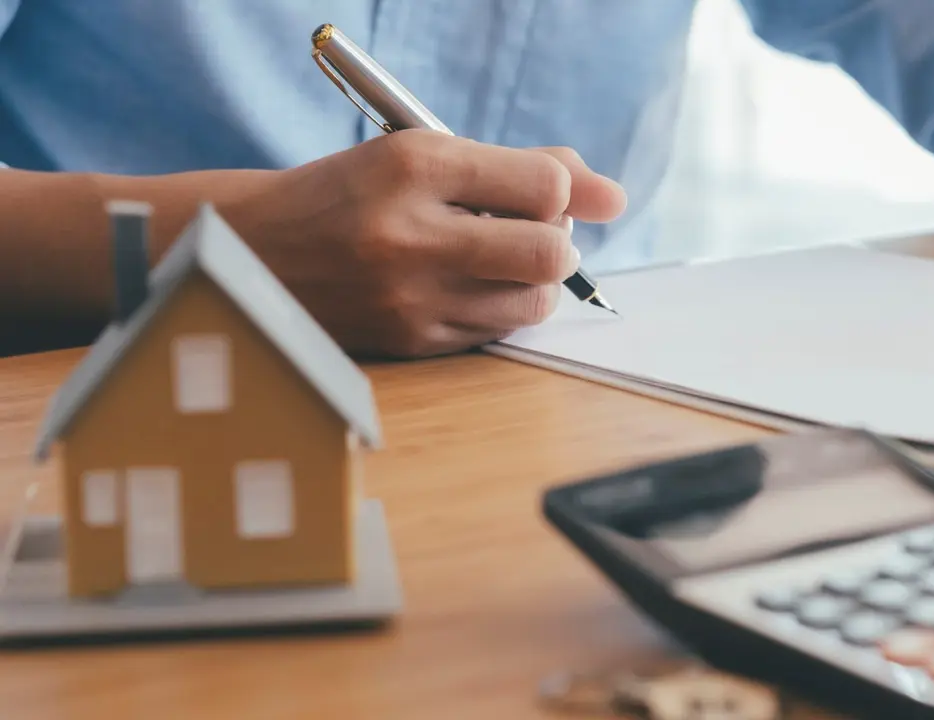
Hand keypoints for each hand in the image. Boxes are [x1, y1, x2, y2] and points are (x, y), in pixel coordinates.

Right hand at [233, 130, 626, 356]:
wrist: (258, 252)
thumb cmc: (357, 195)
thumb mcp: (424, 154)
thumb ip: (524, 167)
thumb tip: (615, 198)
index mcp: (413, 166)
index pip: (545, 184)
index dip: (557, 191)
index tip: (537, 194)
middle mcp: (410, 234)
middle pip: (552, 253)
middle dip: (557, 242)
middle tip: (528, 233)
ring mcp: (409, 297)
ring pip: (534, 301)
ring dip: (533, 281)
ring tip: (495, 261)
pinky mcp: (410, 341)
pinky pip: (497, 331)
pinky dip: (498, 308)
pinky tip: (463, 288)